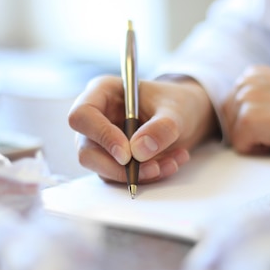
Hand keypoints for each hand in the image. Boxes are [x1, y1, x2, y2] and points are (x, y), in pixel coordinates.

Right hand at [68, 75, 216, 182]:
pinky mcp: (114, 161)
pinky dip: (147, 177)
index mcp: (102, 93)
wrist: (188, 116)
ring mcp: (102, 143)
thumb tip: (138, 152)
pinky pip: (121, 177)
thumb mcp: (176, 110)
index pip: (82, 116)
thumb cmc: (177, 103)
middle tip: (153, 168)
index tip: (127, 154)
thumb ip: (160, 127)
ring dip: (139, 174)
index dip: (101, 136)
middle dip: (120, 167)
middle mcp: (96, 119)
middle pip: (87, 152)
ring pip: (104, 170)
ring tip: (172, 162)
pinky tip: (171, 164)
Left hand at [221, 65, 269, 155]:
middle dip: (251, 131)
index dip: (254, 121)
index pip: (232, 108)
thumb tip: (237, 117)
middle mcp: (244, 83)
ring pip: (234, 135)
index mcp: (252, 74)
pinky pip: (241, 147)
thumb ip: (258, 97)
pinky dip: (261, 150)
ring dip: (256, 140)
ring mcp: (244, 100)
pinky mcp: (247, 121)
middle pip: (230, 122)